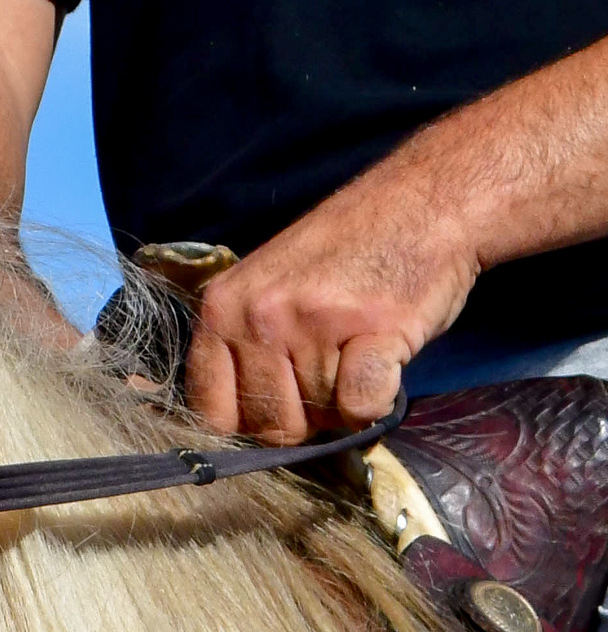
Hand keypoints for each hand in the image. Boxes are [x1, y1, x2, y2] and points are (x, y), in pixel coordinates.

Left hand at [186, 177, 476, 441]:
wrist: (422, 205)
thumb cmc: (345, 256)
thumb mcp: (265, 288)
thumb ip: (241, 346)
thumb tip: (228, 424)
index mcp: (220, 308)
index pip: (210, 410)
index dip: (248, 425)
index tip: (280, 411)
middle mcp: (256, 316)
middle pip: (268, 423)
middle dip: (304, 420)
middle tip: (332, 376)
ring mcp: (311, 322)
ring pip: (320, 418)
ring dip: (345, 404)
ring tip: (358, 352)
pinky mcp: (372, 329)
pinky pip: (360, 406)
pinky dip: (378, 402)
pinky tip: (384, 364)